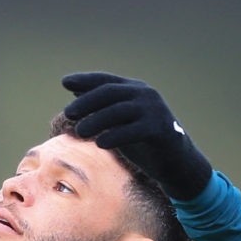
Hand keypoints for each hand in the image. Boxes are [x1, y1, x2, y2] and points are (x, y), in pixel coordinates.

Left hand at [61, 72, 211, 199]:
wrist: (175, 160)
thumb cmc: (141, 139)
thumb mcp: (119, 120)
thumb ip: (101, 106)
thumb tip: (75, 92)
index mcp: (134, 89)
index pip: (106, 80)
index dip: (85, 80)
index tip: (65, 82)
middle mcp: (145, 95)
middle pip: (110, 92)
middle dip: (87, 102)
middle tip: (68, 113)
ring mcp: (154, 110)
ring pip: (119, 110)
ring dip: (96, 120)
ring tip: (80, 132)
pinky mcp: (160, 129)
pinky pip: (134, 130)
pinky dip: (115, 136)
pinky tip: (101, 144)